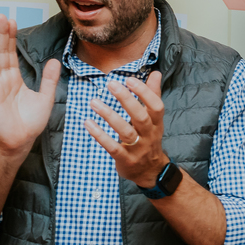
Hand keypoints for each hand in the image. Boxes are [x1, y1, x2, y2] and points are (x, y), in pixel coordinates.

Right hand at [0, 14, 60, 156]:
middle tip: (1, 16)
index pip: (11, 54)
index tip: (12, 21)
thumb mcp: (45, 97)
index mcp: (14, 79)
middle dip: (0, 34)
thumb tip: (55, 60)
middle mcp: (2, 80)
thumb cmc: (31, 122)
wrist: (22, 141)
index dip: (11, 38)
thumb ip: (49, 79)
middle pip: (0, 52)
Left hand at [84, 71, 169, 187]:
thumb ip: (153, 95)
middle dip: (127, 100)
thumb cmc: (149, 139)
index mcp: (157, 124)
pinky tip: (88, 123)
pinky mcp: (125, 159)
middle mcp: (149, 135)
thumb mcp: (155, 119)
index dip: (144, 92)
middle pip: (141, 117)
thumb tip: (155, 73)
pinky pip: (112, 147)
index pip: (156, 106)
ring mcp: (138, 149)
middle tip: (111, 84)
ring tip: (94, 102)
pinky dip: (100, 135)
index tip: (129, 79)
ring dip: (109, 116)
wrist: (151, 171)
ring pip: (125, 131)